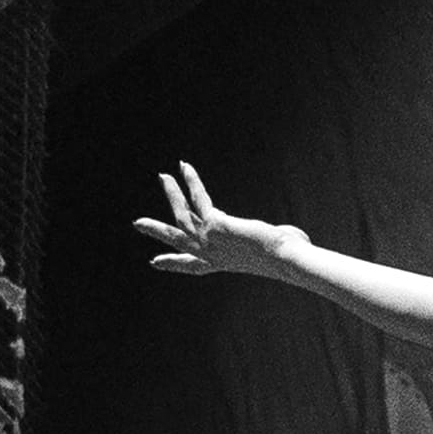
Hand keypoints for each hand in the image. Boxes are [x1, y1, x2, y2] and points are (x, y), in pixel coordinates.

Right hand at [136, 162, 306, 281]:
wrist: (285, 259)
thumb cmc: (287, 257)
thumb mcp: (274, 251)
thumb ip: (279, 243)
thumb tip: (295, 237)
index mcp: (220, 263)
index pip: (192, 266)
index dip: (173, 263)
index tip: (155, 262)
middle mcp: (210, 254)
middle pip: (177, 241)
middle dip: (156, 231)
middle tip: (137, 223)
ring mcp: (210, 241)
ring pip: (182, 215)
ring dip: (172, 193)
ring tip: (162, 176)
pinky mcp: (215, 225)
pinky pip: (199, 198)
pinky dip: (191, 180)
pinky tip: (183, 167)